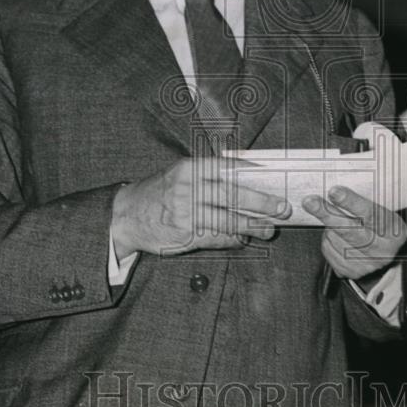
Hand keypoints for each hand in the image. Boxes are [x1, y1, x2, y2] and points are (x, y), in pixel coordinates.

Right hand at [111, 157, 291, 257]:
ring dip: (252, 226)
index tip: (271, 176)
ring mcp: (185, 212)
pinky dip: (233, 240)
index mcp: (188, 168)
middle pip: (232, 195)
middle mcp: (187, 188)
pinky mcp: (184, 234)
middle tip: (281, 208)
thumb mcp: (177, 173)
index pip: (226, 167)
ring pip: (227, 219)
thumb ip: (205, 173)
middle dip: (261, 202)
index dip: (251, 172)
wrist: (125, 215)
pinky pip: (216, 238)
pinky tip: (243, 239)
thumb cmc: (157, 193)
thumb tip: (245, 177)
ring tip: (269, 229)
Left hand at [302, 186, 406, 281]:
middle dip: (328, 214)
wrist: (384, 252)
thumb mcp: (381, 210)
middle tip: (310, 202)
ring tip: (337, 221)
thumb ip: (363, 202)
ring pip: (335, 239)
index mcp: (394, 231)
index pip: (371, 214)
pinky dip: (327, 238)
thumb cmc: (379, 224)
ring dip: (329, 226)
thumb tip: (335, 190)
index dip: (351, 202)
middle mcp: (383, 250)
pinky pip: (328, 250)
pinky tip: (336, 235)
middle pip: (350, 231)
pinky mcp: (352, 271)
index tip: (334, 192)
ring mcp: (368, 264)